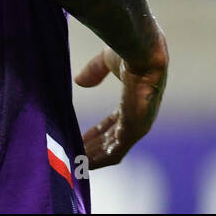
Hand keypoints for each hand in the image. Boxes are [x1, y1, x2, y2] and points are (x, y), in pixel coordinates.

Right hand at [74, 30, 167, 168]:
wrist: (141, 50)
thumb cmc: (129, 51)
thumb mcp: (106, 62)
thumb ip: (94, 72)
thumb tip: (79, 82)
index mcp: (132, 103)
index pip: (112, 125)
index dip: (95, 133)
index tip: (79, 139)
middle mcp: (136, 118)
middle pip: (111, 141)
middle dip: (92, 149)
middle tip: (73, 157)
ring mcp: (136, 126)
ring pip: (112, 150)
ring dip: (94, 157)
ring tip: (76, 164)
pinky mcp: (133, 129)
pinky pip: (115, 151)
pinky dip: (99, 159)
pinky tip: (84, 162)